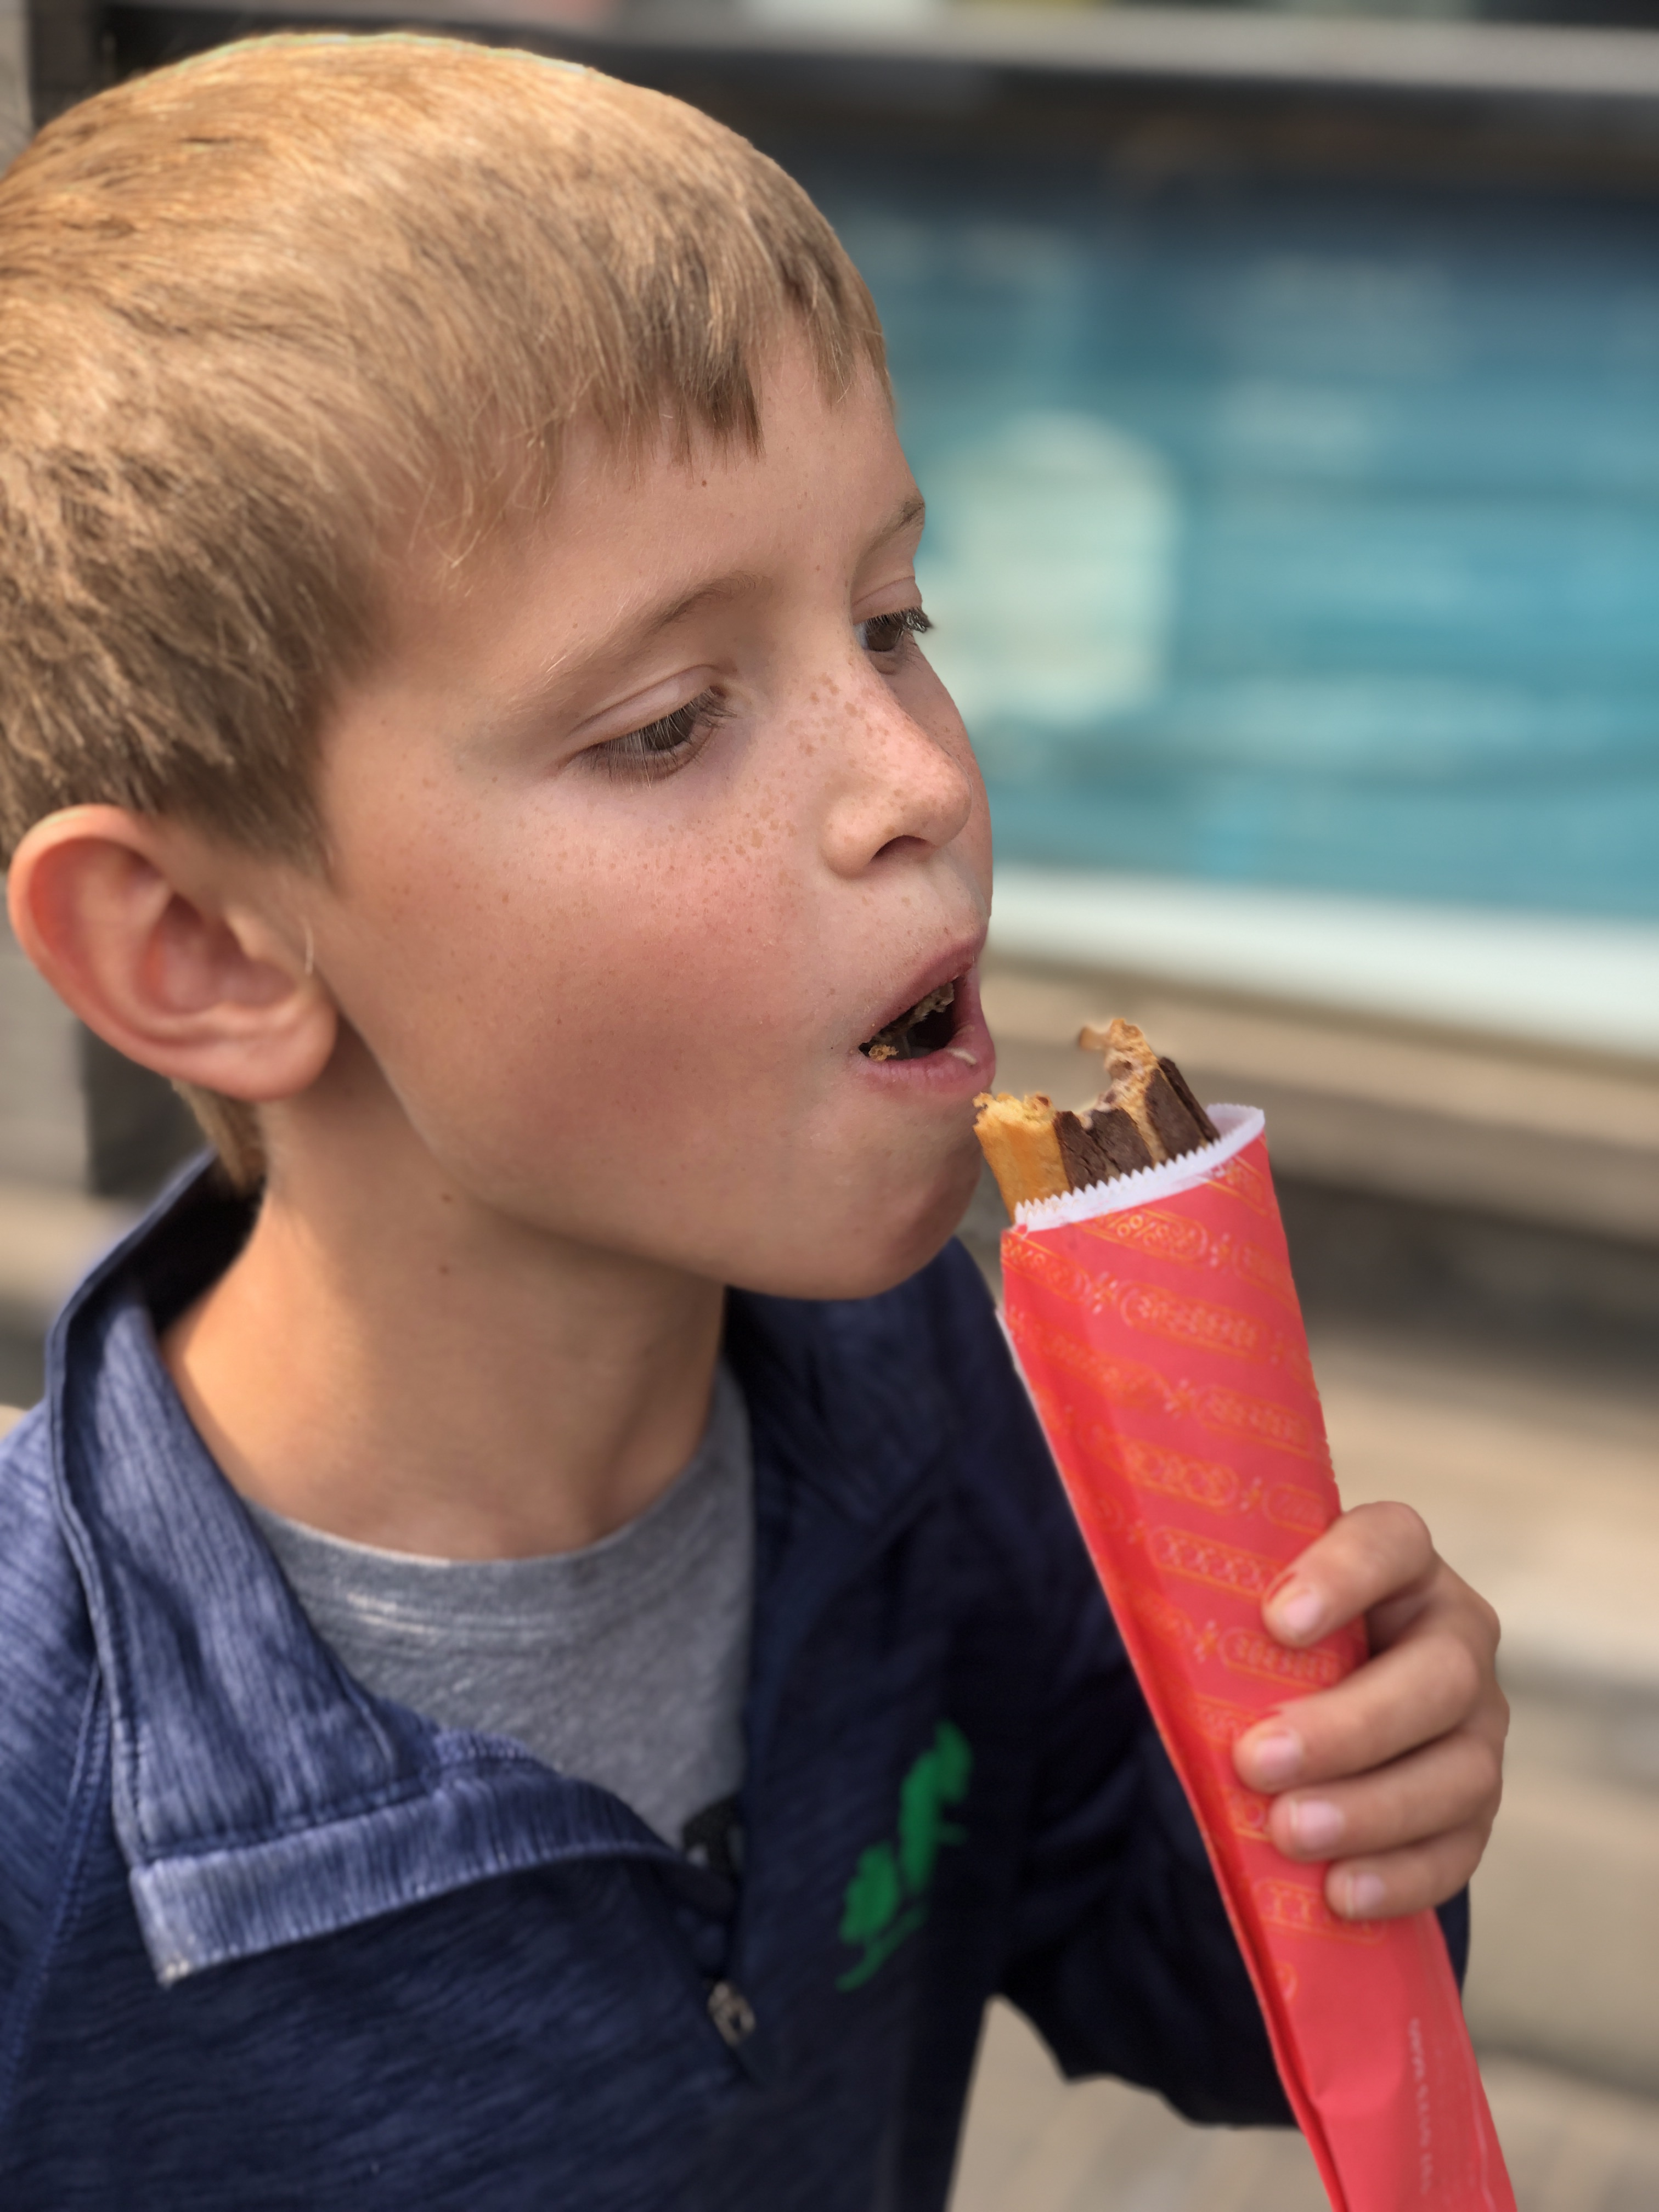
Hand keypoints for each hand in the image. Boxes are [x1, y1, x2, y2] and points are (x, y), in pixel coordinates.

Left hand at [1231, 1501, 1506, 1921]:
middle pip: (1439, 1676)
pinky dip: (1400, 1875)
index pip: (1390, 1543)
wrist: (1302, 1719)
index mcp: (1397, 1565)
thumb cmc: (1256, 1646)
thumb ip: (1210, 1607)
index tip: (1276, 1621)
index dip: (1344, 1575)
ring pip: (1459, 1771)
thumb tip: (1127, 1617)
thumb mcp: (1240, 1610)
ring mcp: (1475, 1726)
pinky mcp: (1471, 1807)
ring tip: (1289, 1834)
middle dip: (1349, 1725)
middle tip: (1257, 1760)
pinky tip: (1339, 1892)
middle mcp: (1453, 1636)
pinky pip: (1458, 1849)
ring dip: (1371, 1809)